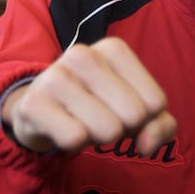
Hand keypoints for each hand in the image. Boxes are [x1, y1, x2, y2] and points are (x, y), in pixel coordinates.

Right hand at [1, 37, 175, 155]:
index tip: (119, 108)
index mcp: (113, 48)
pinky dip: (74, 144)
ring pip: (107, 130)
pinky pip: (76, 139)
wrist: (39, 109)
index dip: (144, 118)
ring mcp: (55, 76)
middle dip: (121, 128)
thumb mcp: (138, 110)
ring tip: (80, 121)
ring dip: (97, 137)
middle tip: (98, 117)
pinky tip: (62, 127)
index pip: (156, 103)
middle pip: (134, 116)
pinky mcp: (34, 103)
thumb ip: (161, 126)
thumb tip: (147, 145)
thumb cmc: (97, 105)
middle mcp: (82, 54)